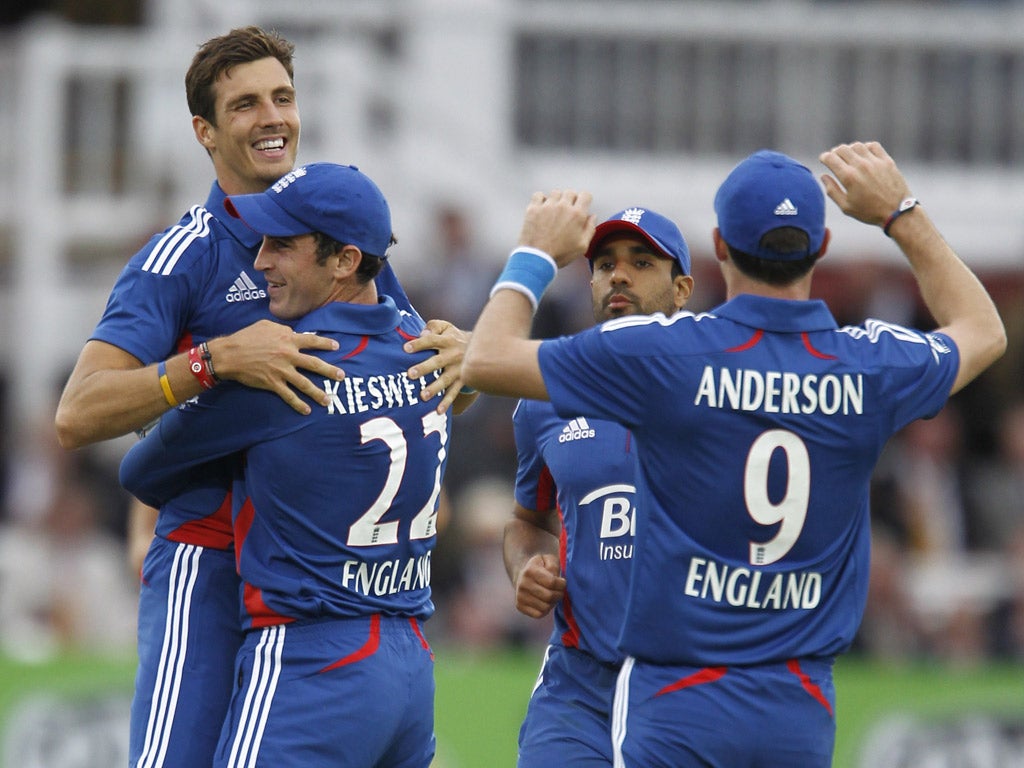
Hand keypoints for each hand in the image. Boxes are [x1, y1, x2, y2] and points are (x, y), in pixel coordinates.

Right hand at [209, 319, 343, 414]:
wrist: (230, 354)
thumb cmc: (246, 337)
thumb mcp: (266, 325)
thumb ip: (282, 329)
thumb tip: (292, 332)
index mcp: (288, 339)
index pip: (312, 341)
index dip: (325, 344)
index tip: (337, 347)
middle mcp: (288, 355)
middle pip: (314, 364)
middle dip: (330, 371)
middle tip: (342, 377)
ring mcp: (281, 371)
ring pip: (305, 383)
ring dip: (318, 392)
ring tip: (328, 400)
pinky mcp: (273, 383)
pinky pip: (288, 396)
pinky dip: (298, 404)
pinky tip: (306, 410)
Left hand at [405, 319, 474, 413]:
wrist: (481, 347)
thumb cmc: (454, 337)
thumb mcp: (446, 327)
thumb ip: (433, 326)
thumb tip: (422, 333)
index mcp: (447, 340)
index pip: (431, 340)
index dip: (419, 344)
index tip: (405, 348)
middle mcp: (453, 355)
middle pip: (437, 362)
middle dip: (424, 368)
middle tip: (410, 374)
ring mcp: (459, 369)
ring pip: (445, 379)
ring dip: (434, 388)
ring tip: (423, 396)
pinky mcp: (463, 380)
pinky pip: (454, 392)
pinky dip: (447, 402)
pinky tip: (438, 411)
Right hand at [513, 553, 565, 617]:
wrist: (522, 576)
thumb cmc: (540, 568)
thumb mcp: (548, 560)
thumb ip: (554, 566)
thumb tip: (556, 578)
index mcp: (530, 571)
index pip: (551, 582)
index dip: (562, 584)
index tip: (563, 582)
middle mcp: (522, 584)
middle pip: (549, 596)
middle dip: (559, 594)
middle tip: (560, 591)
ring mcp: (519, 596)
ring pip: (545, 607)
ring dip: (553, 602)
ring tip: (553, 595)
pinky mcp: (519, 606)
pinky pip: (539, 614)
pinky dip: (546, 610)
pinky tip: (546, 602)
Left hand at [517, 189, 596, 267]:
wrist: (537, 258)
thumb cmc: (560, 254)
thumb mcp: (582, 246)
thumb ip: (590, 228)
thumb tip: (592, 216)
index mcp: (577, 215)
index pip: (585, 195)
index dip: (585, 200)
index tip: (581, 205)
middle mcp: (563, 207)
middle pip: (570, 192)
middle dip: (571, 199)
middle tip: (568, 211)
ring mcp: (547, 206)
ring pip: (555, 193)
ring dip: (557, 199)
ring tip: (554, 211)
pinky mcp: (534, 209)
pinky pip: (538, 195)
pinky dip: (541, 199)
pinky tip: (542, 207)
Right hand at [819, 141, 911, 227]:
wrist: (896, 212)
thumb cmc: (869, 212)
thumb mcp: (846, 207)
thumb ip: (832, 190)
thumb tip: (823, 176)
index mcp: (849, 177)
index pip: (831, 158)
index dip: (824, 157)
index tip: (823, 159)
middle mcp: (861, 166)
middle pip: (842, 149)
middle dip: (835, 152)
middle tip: (834, 158)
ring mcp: (875, 162)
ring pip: (857, 145)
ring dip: (849, 149)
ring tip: (848, 156)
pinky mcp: (887, 161)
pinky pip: (874, 146)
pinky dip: (866, 147)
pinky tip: (864, 154)